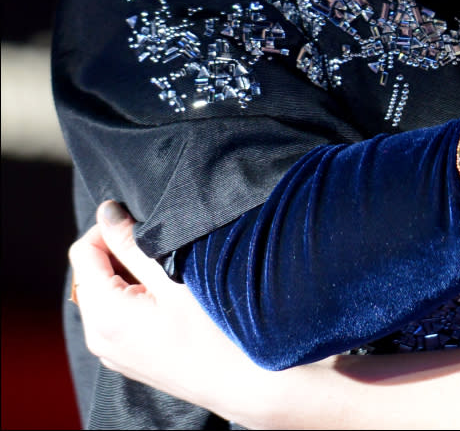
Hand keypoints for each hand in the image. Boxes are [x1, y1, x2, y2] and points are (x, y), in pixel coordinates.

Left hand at [68, 201, 268, 416]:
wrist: (242, 381)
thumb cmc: (214, 330)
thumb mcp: (174, 277)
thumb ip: (134, 243)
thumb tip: (107, 212)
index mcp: (104, 314)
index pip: (83, 251)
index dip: (110, 228)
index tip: (144, 221)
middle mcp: (98, 336)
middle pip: (91, 272)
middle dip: (119, 250)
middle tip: (163, 245)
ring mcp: (111, 350)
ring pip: (105, 291)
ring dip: (128, 271)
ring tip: (168, 268)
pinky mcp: (126, 356)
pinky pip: (116, 313)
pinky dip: (133, 294)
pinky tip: (168, 294)